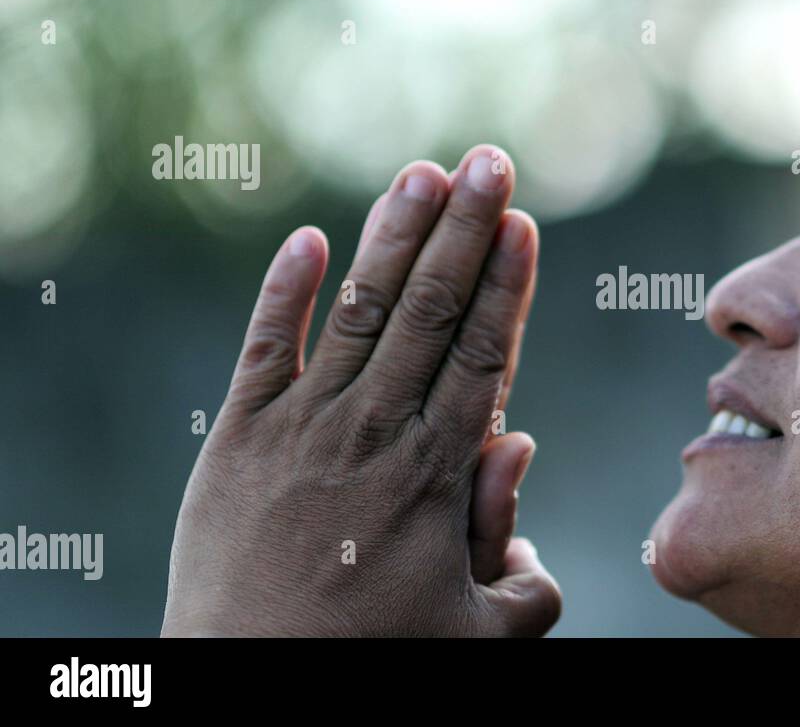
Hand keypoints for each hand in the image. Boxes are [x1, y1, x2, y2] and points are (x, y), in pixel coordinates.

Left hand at [162, 146, 560, 636]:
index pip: (481, 356)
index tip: (525, 224)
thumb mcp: (480, 633)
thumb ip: (522, 558)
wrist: (251, 686)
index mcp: (435, 476)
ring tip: (422, 173)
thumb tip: (517, 445)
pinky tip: (309, 238)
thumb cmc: (375, 663)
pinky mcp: (239, 437)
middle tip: (490, 162)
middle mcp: (371, 434)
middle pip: (428, 313)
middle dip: (465, 231)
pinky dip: (284, 291)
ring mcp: (301, 427)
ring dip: (392, 238)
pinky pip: (263, 347)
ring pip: (359, 312)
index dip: (506, 285)